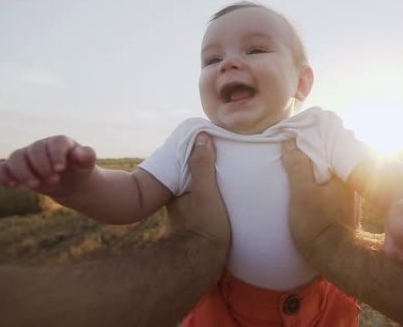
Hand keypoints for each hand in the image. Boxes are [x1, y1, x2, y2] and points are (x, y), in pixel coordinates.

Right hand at [0, 135, 96, 198]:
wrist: (72, 182)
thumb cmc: (80, 170)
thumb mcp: (87, 165)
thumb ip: (87, 156)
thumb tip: (80, 153)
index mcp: (60, 142)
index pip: (56, 142)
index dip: (57, 155)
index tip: (60, 169)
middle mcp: (41, 146)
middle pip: (35, 150)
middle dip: (42, 167)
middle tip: (54, 180)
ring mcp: (27, 157)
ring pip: (16, 158)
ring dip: (24, 172)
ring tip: (36, 186)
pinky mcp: (16, 170)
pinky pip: (2, 169)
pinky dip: (2, 176)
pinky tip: (12, 186)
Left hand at [166, 133, 230, 248]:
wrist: (202, 265)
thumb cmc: (204, 227)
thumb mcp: (205, 193)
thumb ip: (202, 166)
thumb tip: (202, 137)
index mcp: (174, 189)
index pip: (182, 162)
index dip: (194, 151)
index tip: (209, 141)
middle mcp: (175, 200)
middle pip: (189, 175)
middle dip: (201, 165)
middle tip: (222, 154)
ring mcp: (185, 213)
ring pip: (195, 189)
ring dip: (208, 181)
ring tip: (228, 171)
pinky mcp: (196, 224)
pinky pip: (203, 202)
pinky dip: (211, 195)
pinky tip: (226, 195)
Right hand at [281, 140, 357, 261]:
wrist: (334, 257)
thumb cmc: (317, 224)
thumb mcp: (302, 193)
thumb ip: (297, 167)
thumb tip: (291, 142)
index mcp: (343, 173)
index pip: (328, 146)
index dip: (311, 140)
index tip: (295, 136)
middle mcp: (350, 181)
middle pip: (329, 159)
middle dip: (313, 153)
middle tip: (292, 149)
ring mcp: (348, 195)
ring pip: (330, 173)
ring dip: (315, 168)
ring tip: (296, 163)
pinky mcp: (343, 208)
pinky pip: (330, 186)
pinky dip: (318, 181)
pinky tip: (307, 185)